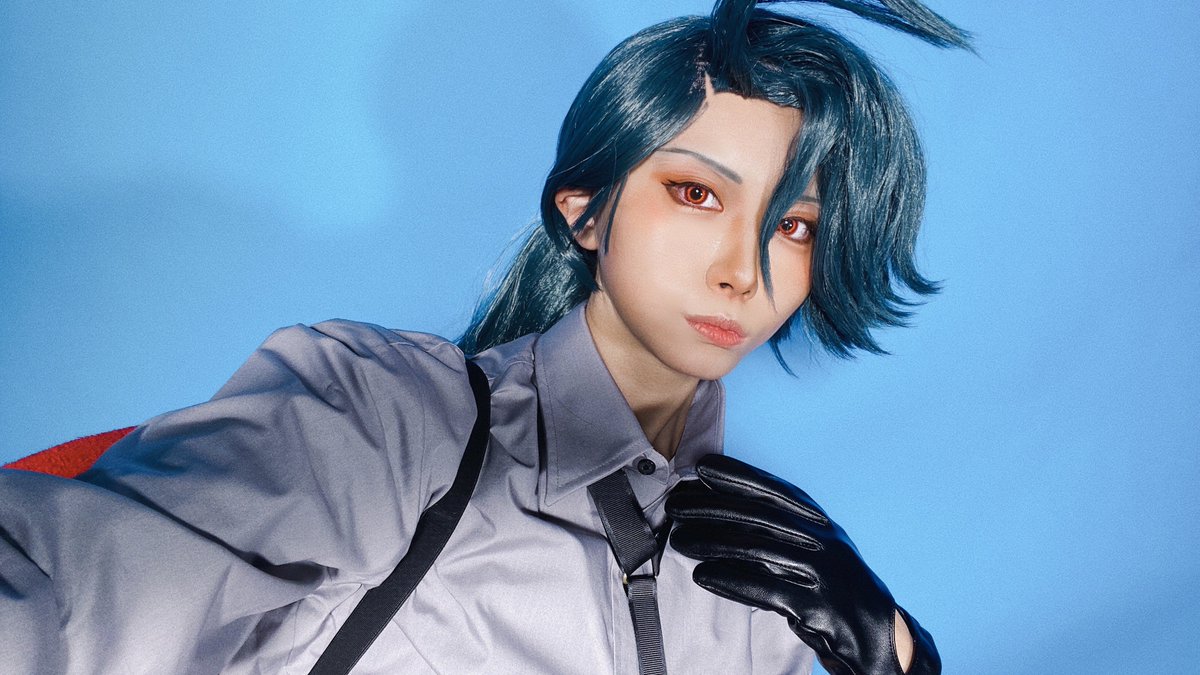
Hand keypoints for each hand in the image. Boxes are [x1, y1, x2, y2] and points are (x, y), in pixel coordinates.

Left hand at [665, 455, 939, 674]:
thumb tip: (723, 510)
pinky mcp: (817, 606)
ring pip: (758, 550)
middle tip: (676, 505)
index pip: (775, 491)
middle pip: (759, 517)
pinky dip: (732, 580)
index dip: (739, 475)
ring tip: (680, 539)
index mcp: (819, 522)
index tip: (703, 466)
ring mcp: (822, 573)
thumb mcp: (812, 548)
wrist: (876, 632)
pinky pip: (767, 590)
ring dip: (713, 543)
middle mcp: (822, 540)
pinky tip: (704, 575)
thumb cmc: (832, 586)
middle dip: (713, 507)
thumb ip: (779, 530)